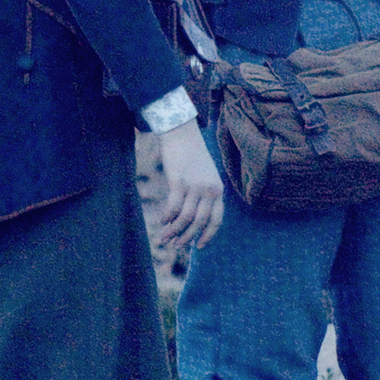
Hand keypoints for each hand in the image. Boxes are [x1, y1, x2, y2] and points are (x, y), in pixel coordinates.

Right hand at [147, 123, 223, 248]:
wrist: (182, 133)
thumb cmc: (191, 154)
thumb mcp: (205, 174)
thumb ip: (203, 194)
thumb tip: (191, 215)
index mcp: (218, 189)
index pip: (216, 219)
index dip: (208, 235)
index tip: (199, 246)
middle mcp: (209, 190)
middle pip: (200, 222)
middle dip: (187, 237)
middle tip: (177, 246)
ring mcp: (194, 186)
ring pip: (185, 218)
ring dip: (174, 231)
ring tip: (165, 239)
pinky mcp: (179, 182)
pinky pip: (173, 207)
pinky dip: (166, 218)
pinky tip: (161, 222)